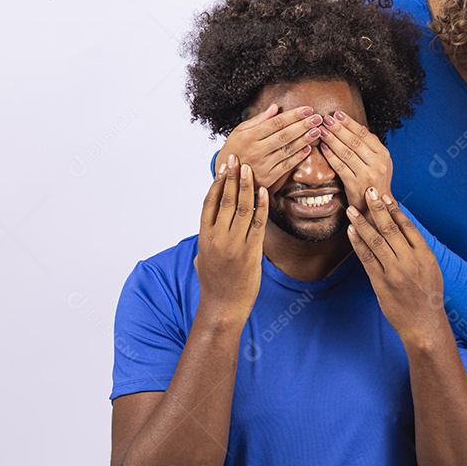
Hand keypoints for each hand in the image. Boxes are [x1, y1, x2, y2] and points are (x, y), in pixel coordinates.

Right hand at [196, 154, 268, 322]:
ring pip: (241, 207)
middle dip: (231, 176)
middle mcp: (217, 237)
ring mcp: (234, 244)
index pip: (208, 203)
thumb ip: (206, 241)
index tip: (222, 168)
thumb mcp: (202, 259)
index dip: (216, 183)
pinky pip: (257, 222)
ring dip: (246, 185)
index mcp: (204, 237)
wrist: (223, 307)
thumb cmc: (214, 285)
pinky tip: (264, 191)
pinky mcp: (251, 251)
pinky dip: (261, 205)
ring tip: (249, 168)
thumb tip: (208, 228)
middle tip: (236, 158)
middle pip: (224, 199)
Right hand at [216, 103, 322, 188]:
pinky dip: (298, 157)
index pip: (275, 123)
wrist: (228, 176)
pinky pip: (286, 166)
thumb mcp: (240, 131)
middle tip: (318, 118)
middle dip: (303, 126)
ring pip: (287, 150)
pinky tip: (308, 149)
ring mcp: (262, 165)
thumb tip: (275, 107)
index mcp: (248, 136)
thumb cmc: (235, 149)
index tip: (308, 109)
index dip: (293, 116)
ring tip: (317, 131)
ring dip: (304, 140)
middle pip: (284, 136)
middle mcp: (256, 150)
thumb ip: (259, 119)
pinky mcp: (268, 178)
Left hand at [319, 111, 391, 211]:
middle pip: (355, 141)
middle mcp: (377, 163)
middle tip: (326, 119)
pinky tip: (323, 147)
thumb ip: (370, 146)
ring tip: (322, 130)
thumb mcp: (379, 163)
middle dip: (339, 128)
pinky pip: (340, 167)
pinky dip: (331, 156)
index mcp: (383, 155)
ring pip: (346, 152)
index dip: (350, 123)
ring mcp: (366, 175)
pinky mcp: (355, 185)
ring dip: (332, 139)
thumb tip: (356, 126)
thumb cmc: (374, 183)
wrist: (377, 208)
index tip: (337, 114)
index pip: (365, 134)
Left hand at [347, 188, 444, 341]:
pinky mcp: (381, 283)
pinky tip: (351, 232)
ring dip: (362, 223)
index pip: (407, 226)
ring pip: (375, 241)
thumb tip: (403, 227)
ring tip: (352, 210)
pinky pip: (366, 259)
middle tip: (368, 192)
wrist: (423, 324)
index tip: (385, 197)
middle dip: (377, 208)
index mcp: (425, 255)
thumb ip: (417, 249)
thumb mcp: (431, 268)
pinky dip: (357, 243)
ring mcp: (394, 272)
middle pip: (390, 228)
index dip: (394, 210)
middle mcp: (410, 261)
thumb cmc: (427, 296)